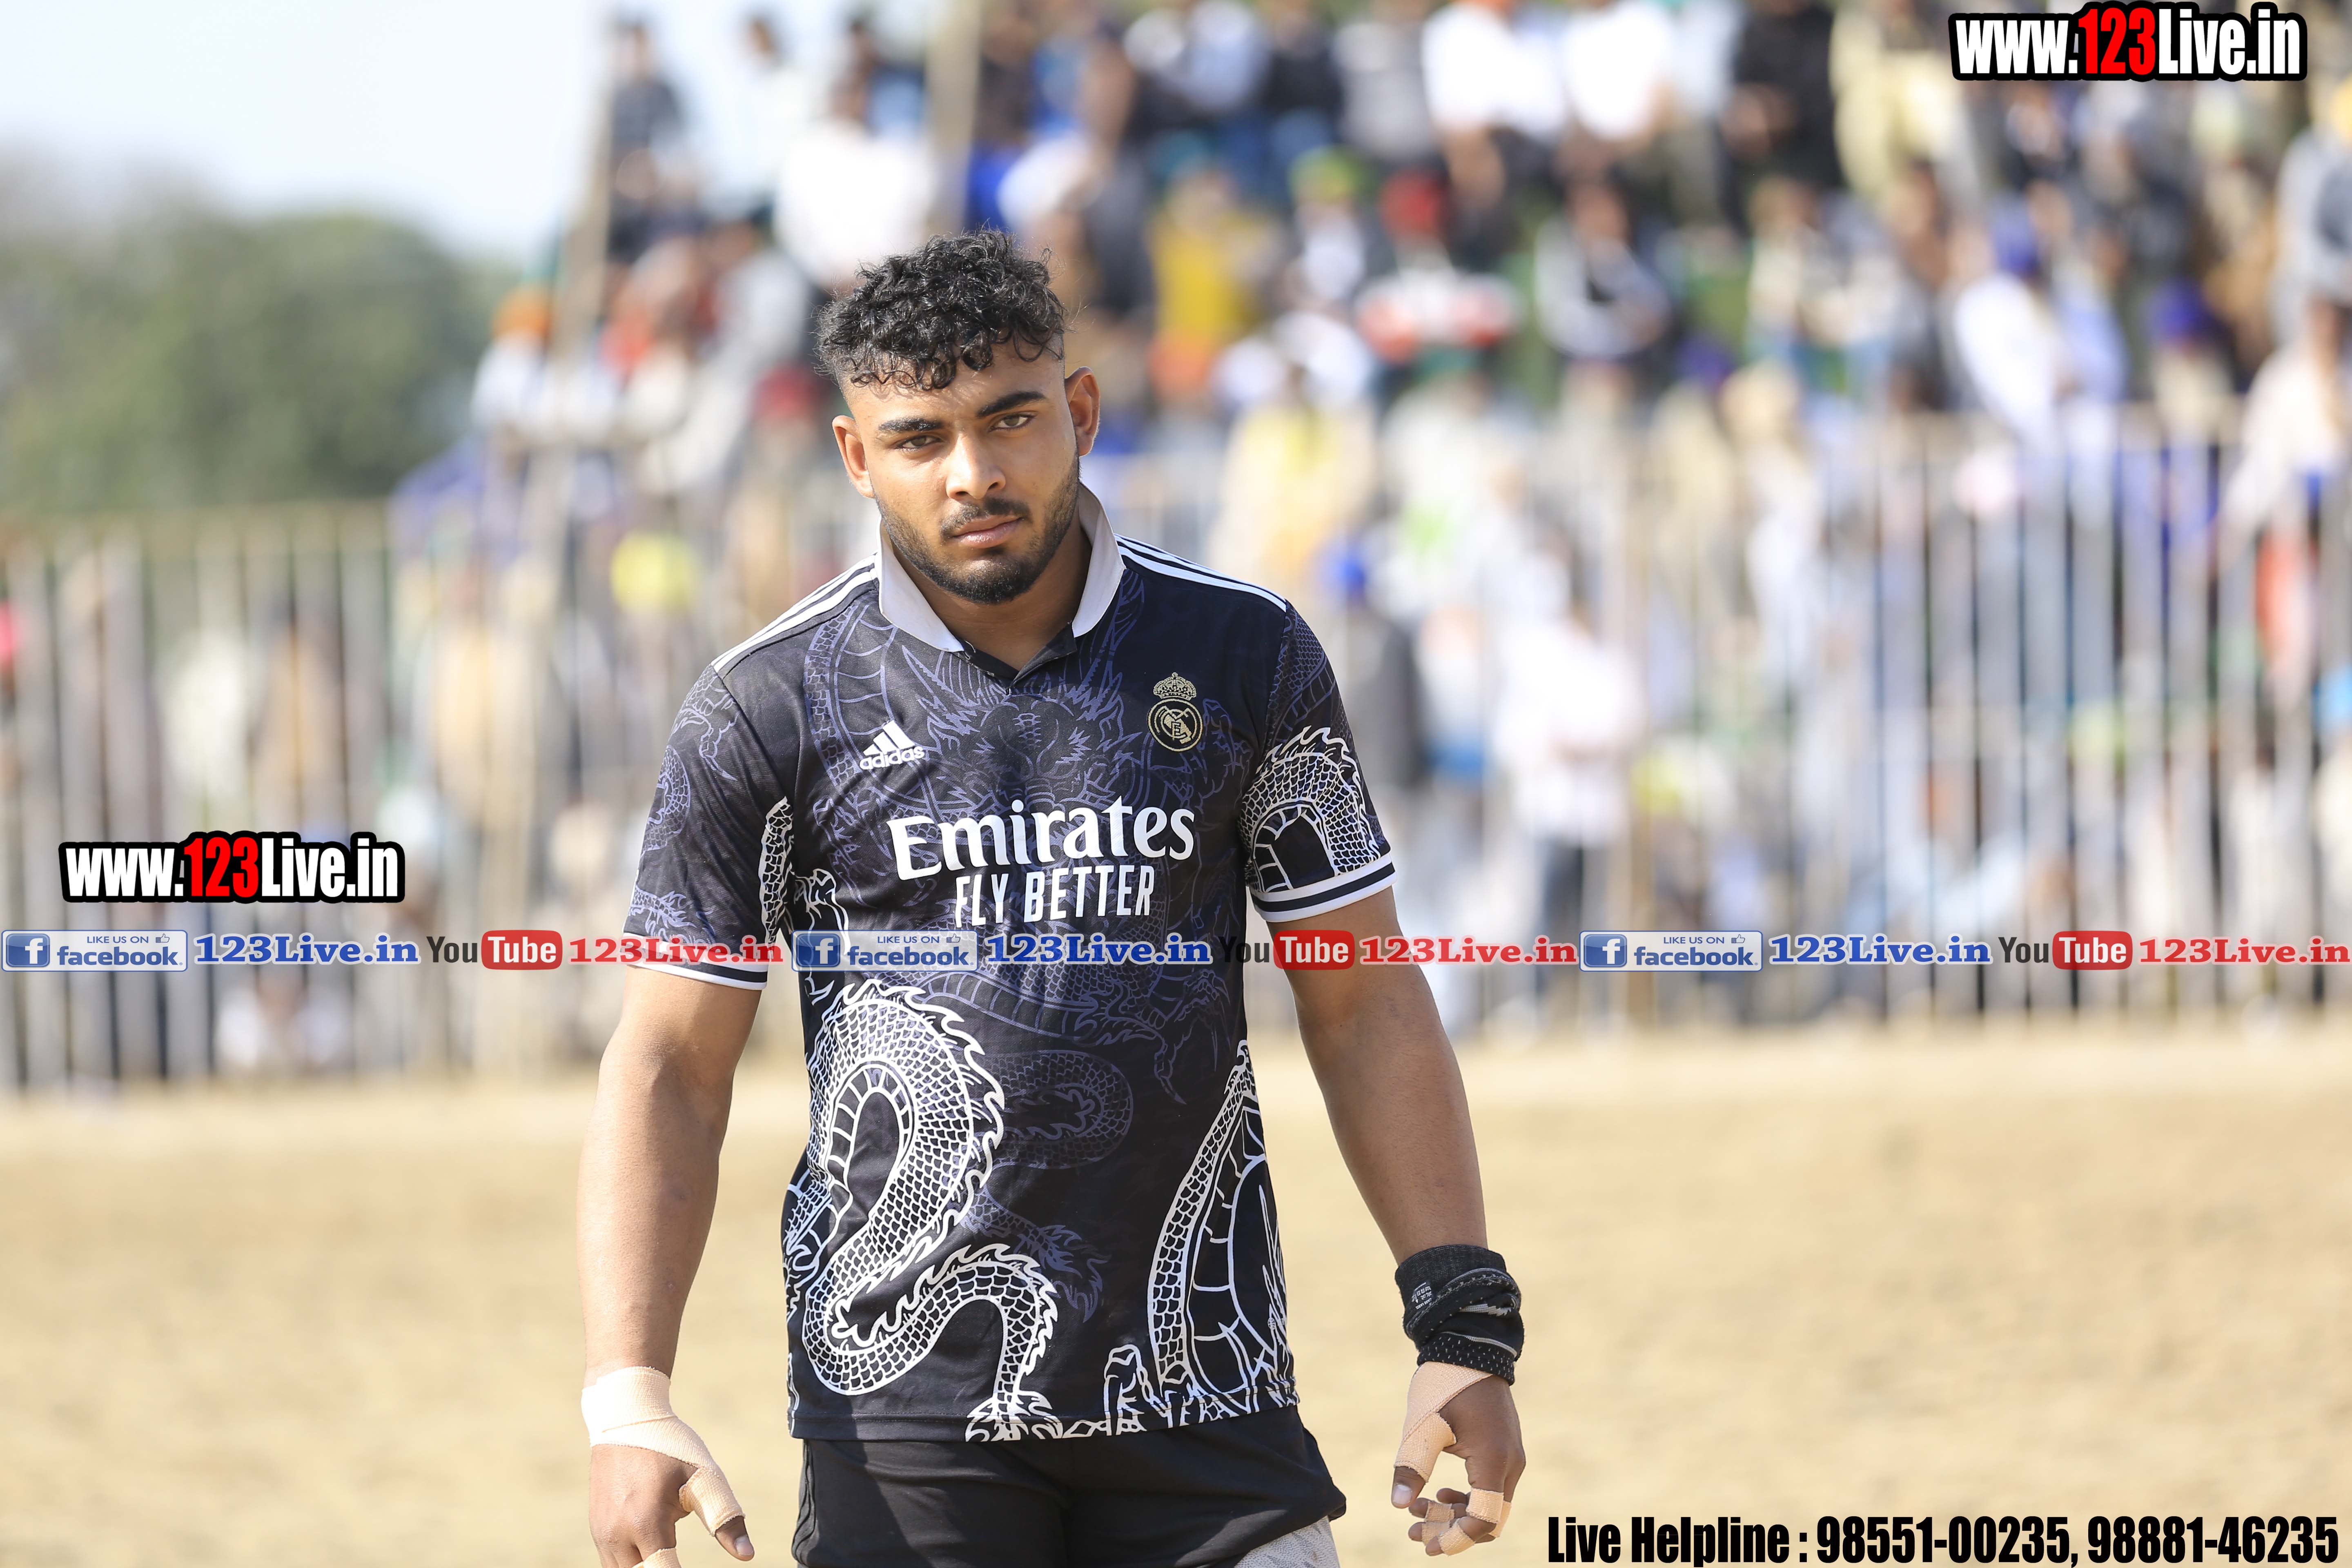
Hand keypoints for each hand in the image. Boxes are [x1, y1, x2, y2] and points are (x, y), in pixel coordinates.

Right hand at [589, 1441, 753, 1567]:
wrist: (624, 1418)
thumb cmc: (670, 1446)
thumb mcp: (703, 1477)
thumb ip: (724, 1517)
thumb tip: (747, 1555)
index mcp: (646, 1524)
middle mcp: (617, 1536)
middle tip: (682, 1562)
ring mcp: (602, 1535)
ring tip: (671, 1560)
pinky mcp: (597, 1530)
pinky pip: (613, 1564)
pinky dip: (634, 1566)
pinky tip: (654, 1559)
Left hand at [1392, 1376, 1525, 1555]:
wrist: (1468, 1348)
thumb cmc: (1445, 1386)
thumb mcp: (1422, 1427)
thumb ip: (1412, 1467)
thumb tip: (1398, 1505)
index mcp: (1494, 1461)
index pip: (1482, 1519)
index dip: (1456, 1539)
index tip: (1426, 1546)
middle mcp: (1510, 1464)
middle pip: (1488, 1519)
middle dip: (1451, 1530)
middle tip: (1414, 1531)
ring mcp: (1511, 1457)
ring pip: (1489, 1505)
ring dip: (1455, 1514)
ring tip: (1418, 1510)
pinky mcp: (1504, 1450)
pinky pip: (1491, 1488)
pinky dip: (1466, 1498)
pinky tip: (1439, 1493)